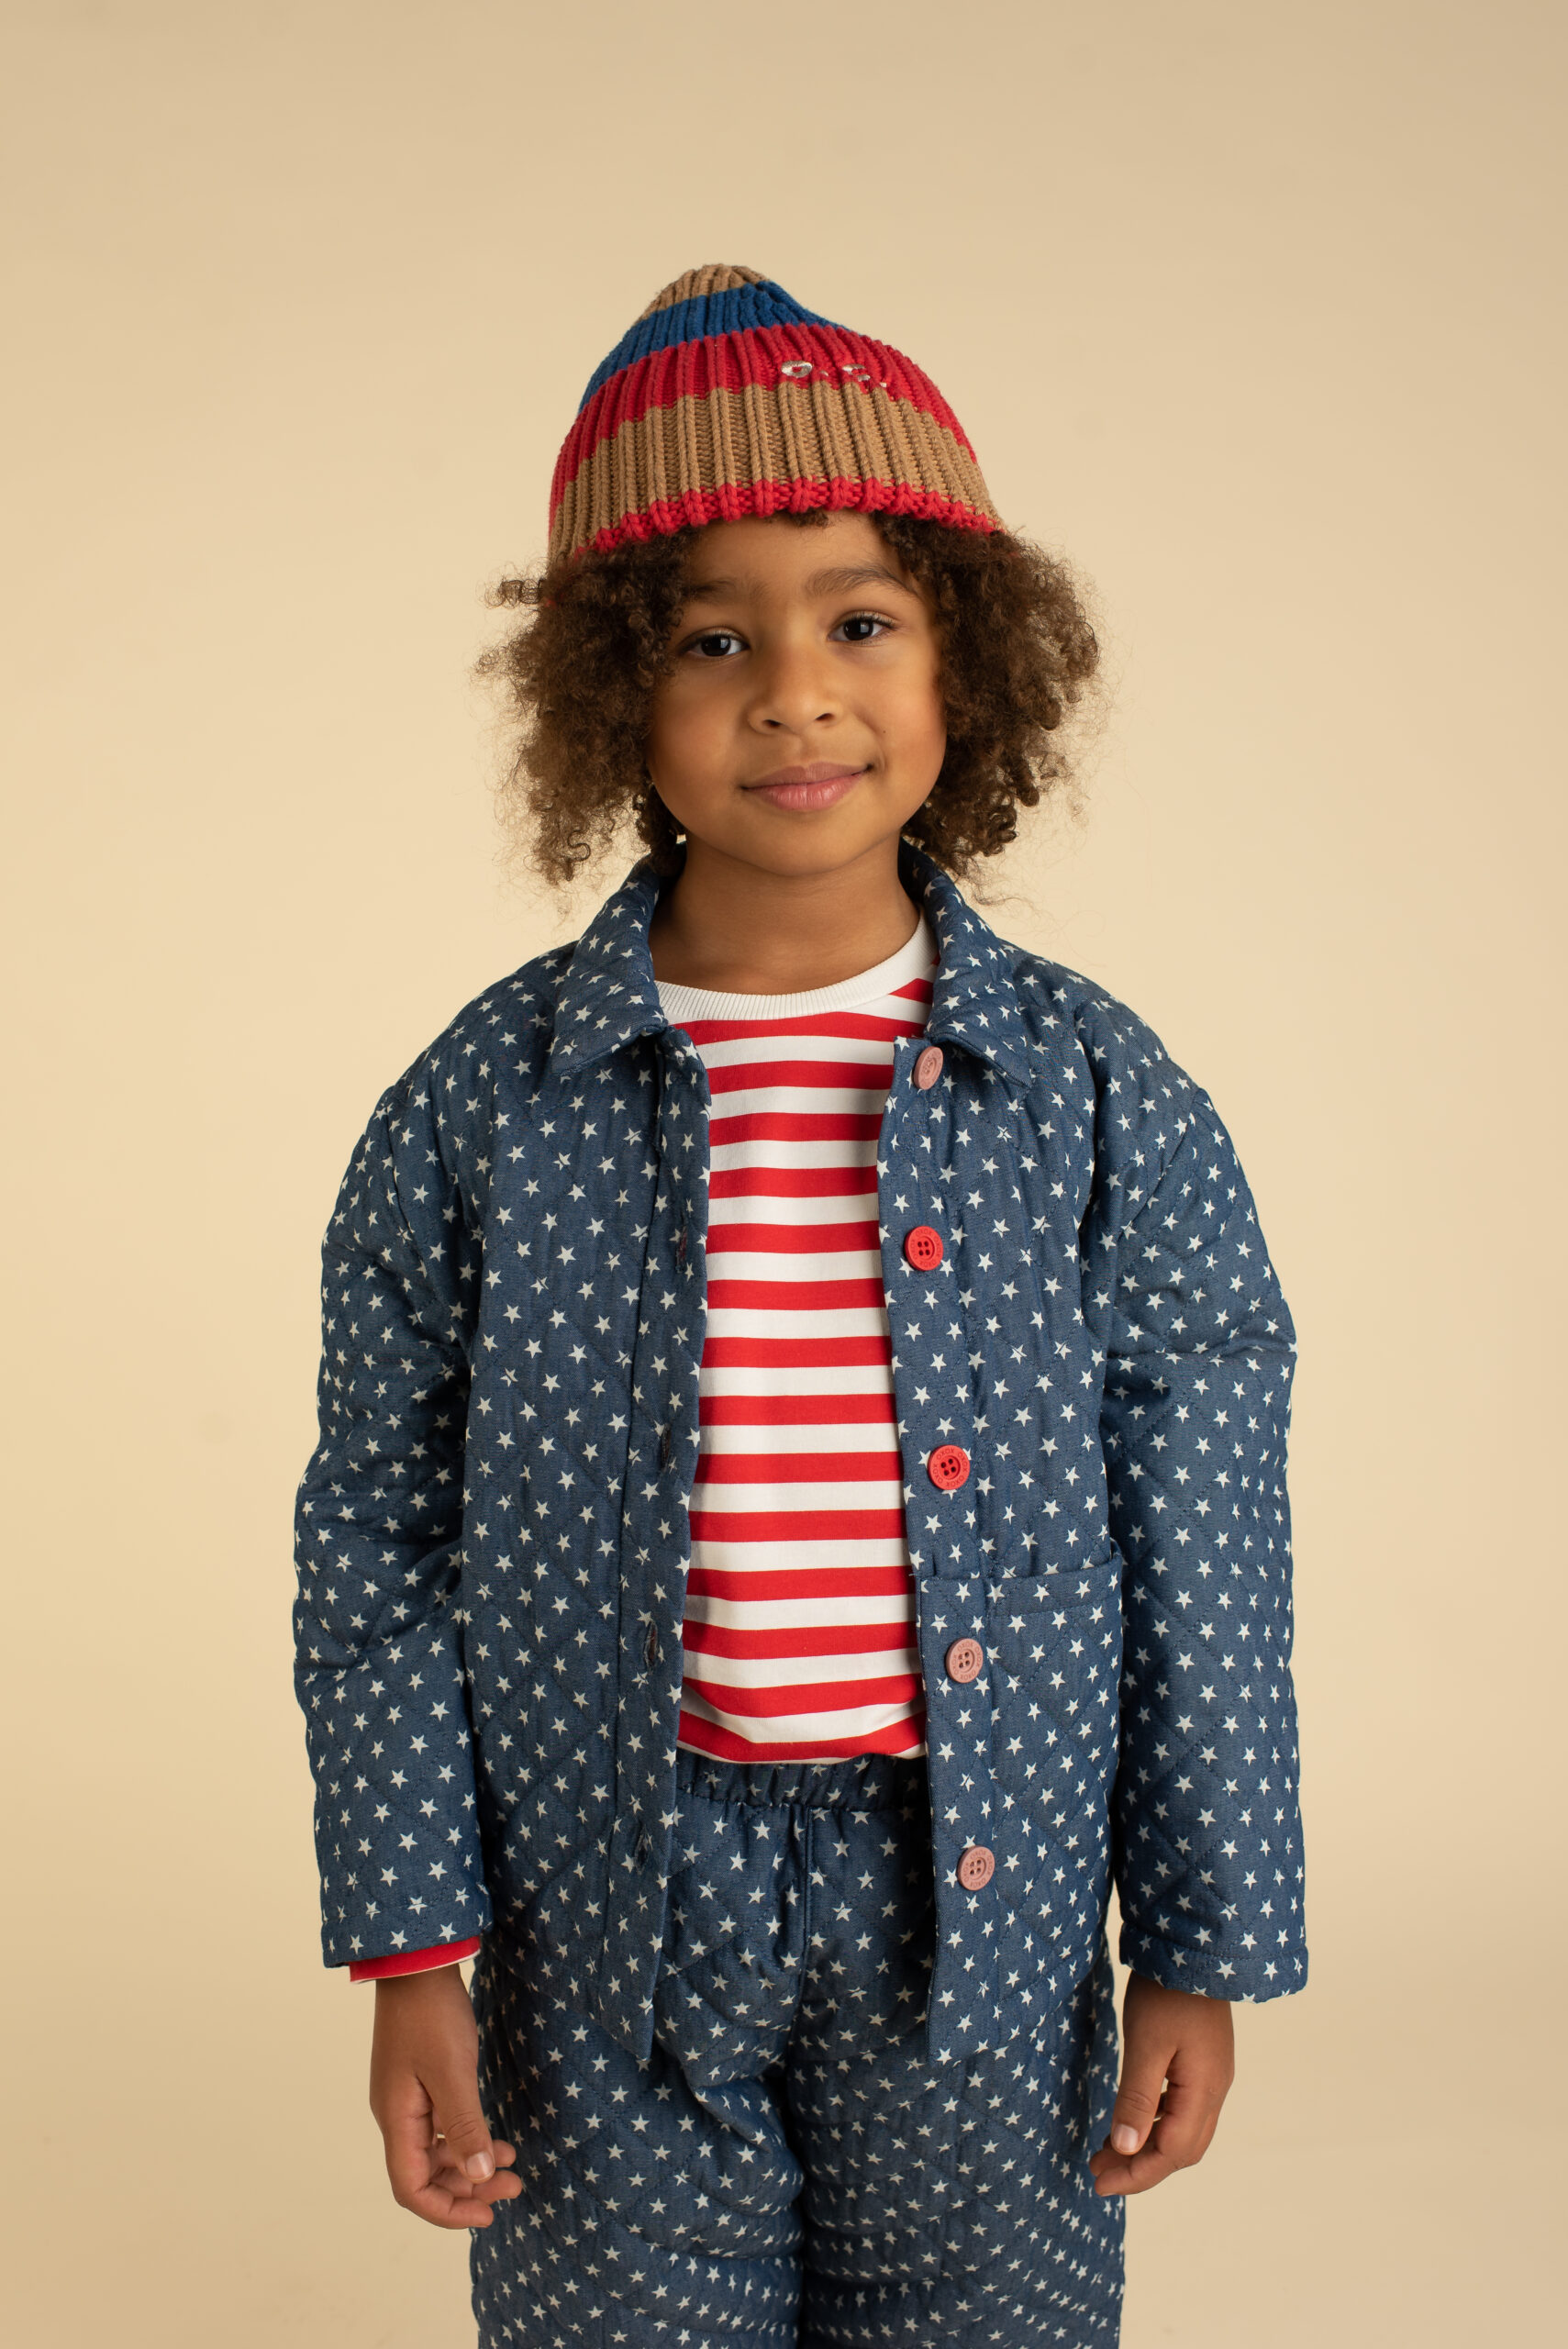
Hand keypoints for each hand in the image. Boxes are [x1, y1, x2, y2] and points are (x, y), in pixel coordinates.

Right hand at [368, 1964, 521, 2228]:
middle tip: (513, 2188)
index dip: (446, 2211)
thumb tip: (479, 2175)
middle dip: (468, 2189)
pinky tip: (495, 2138)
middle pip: (426, 2175)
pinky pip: (440, 2128)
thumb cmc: (431, 2014)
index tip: (486, 2215)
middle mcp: (397, 2116)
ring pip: (435, 2153)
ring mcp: (407, 2099)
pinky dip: (466, 2139)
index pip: (411, 2189)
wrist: (416, 1962)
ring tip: (512, 2165)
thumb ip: (465, 2125)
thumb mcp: (453, 2071)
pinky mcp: (420, 2082)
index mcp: (397, 2120)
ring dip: (470, 2165)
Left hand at [1087, 1971, 1234, 2196]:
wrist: (1194, 1948)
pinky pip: (1182, 2110)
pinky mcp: (1205, 2063)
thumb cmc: (1167, 1993)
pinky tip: (1132, 2121)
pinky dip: (1155, 2124)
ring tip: (1106, 2152)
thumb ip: (1137, 2098)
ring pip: (1183, 2132)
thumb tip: (1125, 2149)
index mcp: (1204, 2091)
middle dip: (1140, 2167)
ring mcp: (1213, 2077)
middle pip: (1181, 2150)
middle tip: (1098, 2171)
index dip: (1137, 2175)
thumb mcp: (1145, 2044)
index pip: (1172, 2154)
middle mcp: (1215, 2090)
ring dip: (1147, 2147)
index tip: (1100, 2184)